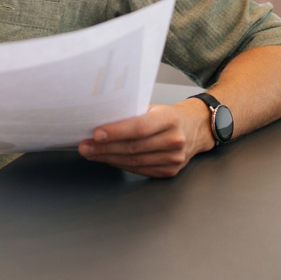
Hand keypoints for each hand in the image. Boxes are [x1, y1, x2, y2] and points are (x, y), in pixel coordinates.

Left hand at [77, 98, 214, 177]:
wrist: (195, 128)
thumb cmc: (169, 116)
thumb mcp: (154, 107)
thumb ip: (132, 114)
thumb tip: (100, 119)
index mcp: (170, 118)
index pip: (140, 127)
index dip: (117, 132)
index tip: (96, 134)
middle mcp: (174, 140)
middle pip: (134, 147)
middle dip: (105, 148)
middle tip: (85, 146)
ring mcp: (174, 159)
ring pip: (134, 161)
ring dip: (108, 158)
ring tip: (91, 153)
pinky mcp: (169, 171)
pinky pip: (139, 170)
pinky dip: (120, 165)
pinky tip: (107, 159)